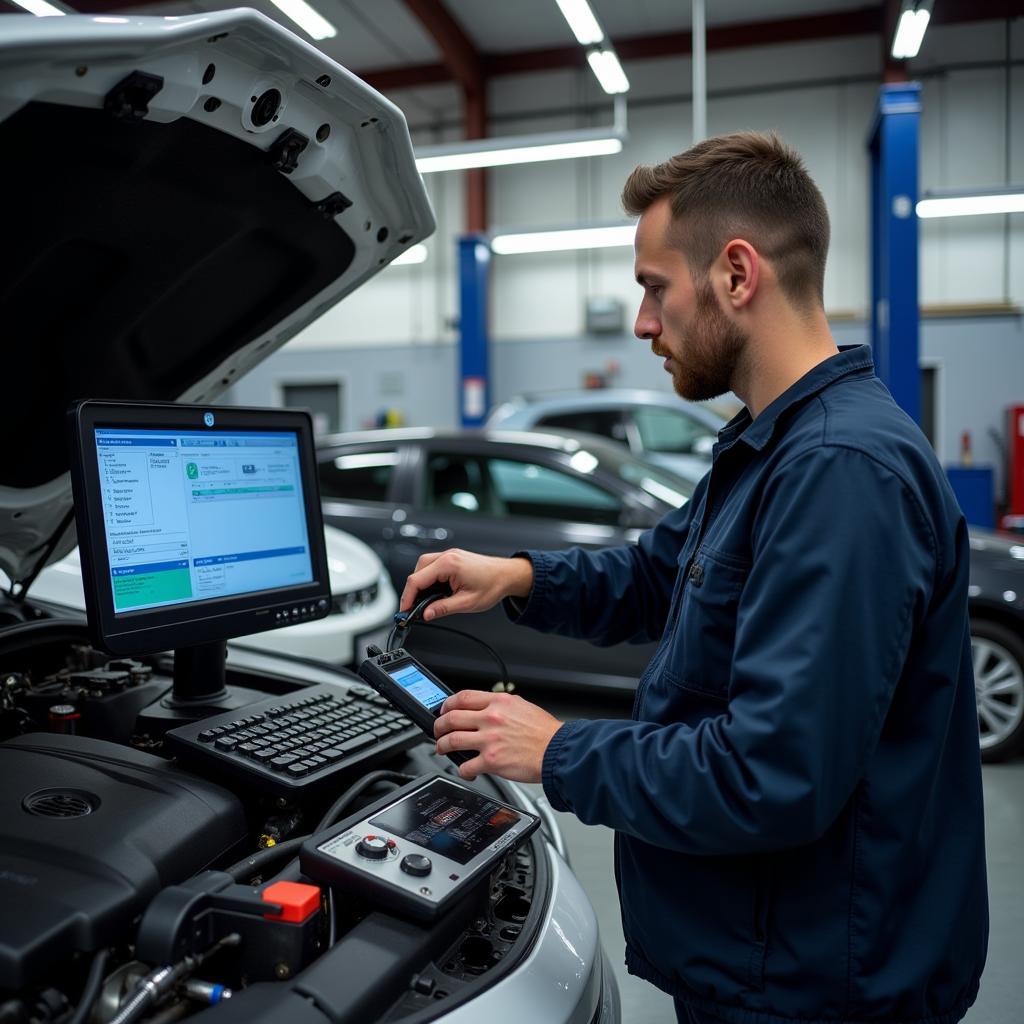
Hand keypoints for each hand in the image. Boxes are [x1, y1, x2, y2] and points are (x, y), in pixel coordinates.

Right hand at [400, 549, 532, 621]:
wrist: (507, 575)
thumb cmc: (493, 585)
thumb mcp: (467, 603)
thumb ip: (443, 608)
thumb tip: (426, 614)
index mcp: (449, 564)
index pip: (417, 580)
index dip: (407, 597)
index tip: (405, 610)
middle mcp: (447, 556)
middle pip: (417, 571)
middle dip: (412, 590)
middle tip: (413, 607)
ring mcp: (450, 555)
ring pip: (423, 567)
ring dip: (420, 583)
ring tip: (424, 601)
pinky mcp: (452, 558)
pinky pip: (432, 566)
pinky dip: (429, 578)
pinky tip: (434, 591)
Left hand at [433, 689, 562, 782]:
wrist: (559, 751)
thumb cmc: (546, 733)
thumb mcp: (522, 707)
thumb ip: (502, 707)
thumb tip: (486, 710)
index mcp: (499, 702)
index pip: (463, 697)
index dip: (448, 704)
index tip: (445, 709)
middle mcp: (491, 718)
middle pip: (452, 718)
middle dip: (439, 725)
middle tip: (438, 731)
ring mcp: (489, 740)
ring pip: (452, 740)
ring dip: (442, 745)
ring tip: (442, 748)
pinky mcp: (491, 761)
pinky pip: (466, 765)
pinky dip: (462, 769)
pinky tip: (465, 770)